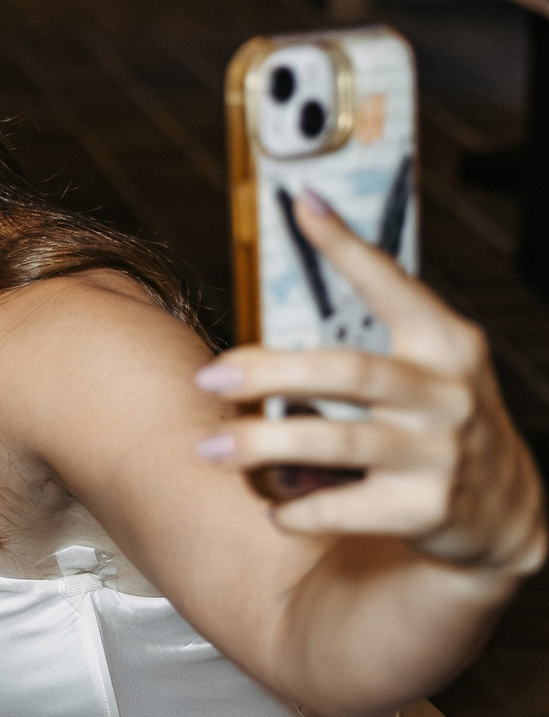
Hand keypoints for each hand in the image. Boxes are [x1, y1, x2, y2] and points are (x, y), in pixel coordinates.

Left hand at [194, 191, 546, 572]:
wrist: (505, 510)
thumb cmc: (441, 421)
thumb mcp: (432, 361)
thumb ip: (380, 314)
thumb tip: (310, 224)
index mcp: (445, 344)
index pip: (391, 284)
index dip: (346, 246)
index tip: (302, 205)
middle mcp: (444, 394)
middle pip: (346, 372)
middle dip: (270, 372)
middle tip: (211, 375)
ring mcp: (437, 454)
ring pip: (335, 443)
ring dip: (264, 443)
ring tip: (213, 447)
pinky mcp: (423, 509)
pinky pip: (340, 508)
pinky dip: (297, 508)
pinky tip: (274, 504)